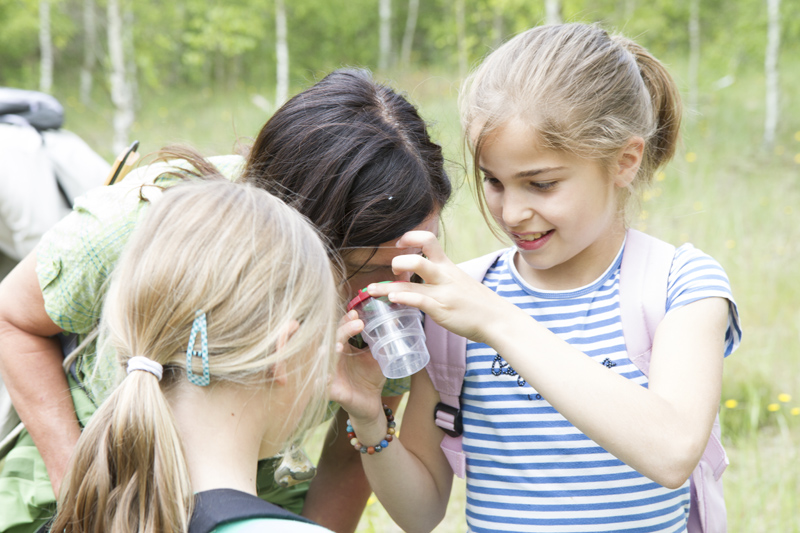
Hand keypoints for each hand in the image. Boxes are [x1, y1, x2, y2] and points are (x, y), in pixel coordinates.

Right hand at [329, 311, 386, 423]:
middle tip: (358, 324)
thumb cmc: (372, 377)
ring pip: (325, 359)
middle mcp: (334, 357)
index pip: (341, 329)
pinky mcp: (330, 390)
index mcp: (344, 347)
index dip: (347, 321)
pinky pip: (322, 385)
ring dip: (330, 352)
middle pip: (333, 339)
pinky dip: (322, 381)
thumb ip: (384, 341)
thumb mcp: (379, 357)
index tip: (357, 314)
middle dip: (343, 330)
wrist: (370, 403)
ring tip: (339, 346)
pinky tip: (325, 377)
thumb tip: (397, 320)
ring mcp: (330, 373)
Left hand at [366, 231, 520, 344]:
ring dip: (387, 286)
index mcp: (447, 266)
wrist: (497, 319)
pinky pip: (418, 300)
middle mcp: (443, 275)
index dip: (410, 237)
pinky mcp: (441, 310)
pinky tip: (392, 300)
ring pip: (412, 281)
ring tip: (372, 289)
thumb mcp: (459, 281)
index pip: (428, 240)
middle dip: (397, 262)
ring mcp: (442, 293)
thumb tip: (422, 278)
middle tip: (392, 272)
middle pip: (417, 258)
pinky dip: (402, 298)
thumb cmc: (477, 302)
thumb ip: (441, 277)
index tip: (399, 244)